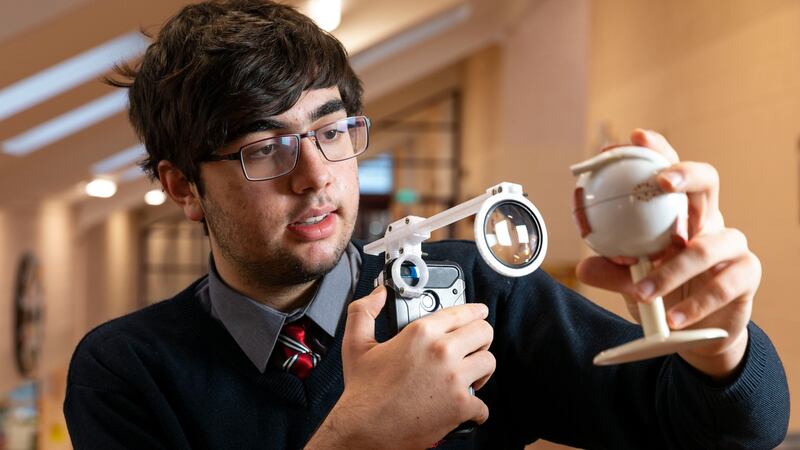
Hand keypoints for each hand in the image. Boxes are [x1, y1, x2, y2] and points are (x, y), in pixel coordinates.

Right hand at [307, 285, 495, 449]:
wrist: (366, 429)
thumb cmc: (363, 392)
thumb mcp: (356, 344)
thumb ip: (364, 312)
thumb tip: (378, 295)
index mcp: (421, 333)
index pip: (462, 312)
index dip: (474, 311)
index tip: (479, 313)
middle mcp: (441, 351)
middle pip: (484, 332)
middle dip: (481, 339)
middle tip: (473, 347)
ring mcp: (454, 379)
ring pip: (489, 363)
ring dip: (481, 370)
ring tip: (469, 376)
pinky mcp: (461, 405)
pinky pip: (483, 404)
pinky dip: (476, 409)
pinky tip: (465, 407)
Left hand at [576, 129, 759, 379]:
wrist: (693, 332)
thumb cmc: (660, 292)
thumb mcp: (629, 280)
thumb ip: (610, 271)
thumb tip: (584, 266)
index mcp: (677, 211)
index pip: (669, 170)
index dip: (656, 151)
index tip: (635, 138)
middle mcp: (706, 219)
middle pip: (707, 180)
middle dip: (685, 174)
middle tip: (661, 181)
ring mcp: (730, 244)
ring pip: (708, 244)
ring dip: (671, 270)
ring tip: (642, 292)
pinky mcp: (745, 274)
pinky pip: (725, 284)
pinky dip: (696, 302)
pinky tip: (674, 318)